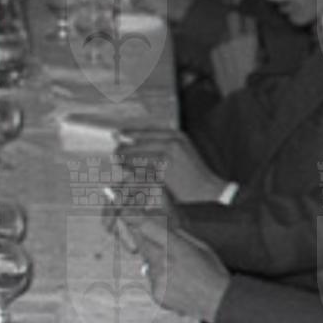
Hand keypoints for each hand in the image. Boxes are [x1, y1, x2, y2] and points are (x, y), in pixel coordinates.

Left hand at [114, 128, 228, 204]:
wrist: (207, 191)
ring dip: (126, 159)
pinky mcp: (163, 170)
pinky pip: (142, 168)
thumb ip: (165, 145)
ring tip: (118, 162)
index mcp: (177, 136)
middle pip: (140, 142)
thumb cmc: (193, 175)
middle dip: (126, 148)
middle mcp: (172, 142)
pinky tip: (127, 172)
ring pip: (139, 155)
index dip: (131, 132)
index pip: (148, 131)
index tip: (119, 134)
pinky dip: (133, 170)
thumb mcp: (182, 152)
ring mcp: (168, 155)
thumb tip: (140, 144)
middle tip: (116, 152)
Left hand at [119, 213, 230, 322]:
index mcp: (174, 246)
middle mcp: (162, 261)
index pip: (146, 227)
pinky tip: (175, 283)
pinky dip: (160, 279)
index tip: (130, 215)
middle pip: (141, 244)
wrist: (217, 300)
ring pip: (147, 263)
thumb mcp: (199, 246)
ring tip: (176, 271)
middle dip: (144, 240)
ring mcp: (157, 279)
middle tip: (157, 243)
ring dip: (155, 263)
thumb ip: (178, 236)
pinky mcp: (156, 293)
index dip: (136, 220)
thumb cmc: (212, 272)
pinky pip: (151, 280)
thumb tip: (162, 227)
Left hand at [210, 23, 260, 97]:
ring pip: (224, 33)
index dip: (249, 23)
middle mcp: (235, 39)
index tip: (248, 26)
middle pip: (232, 16)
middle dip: (235, 19)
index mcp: (250, 40)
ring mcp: (223, 45)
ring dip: (228, 39)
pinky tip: (226, 60)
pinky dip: (221, 51)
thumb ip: (258, 46)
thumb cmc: (253, 79)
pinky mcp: (214, 52)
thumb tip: (256, 40)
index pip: (249, 19)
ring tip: (233, 52)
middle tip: (237, 25)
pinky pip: (218, 46)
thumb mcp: (262, 60)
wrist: (238, 92)